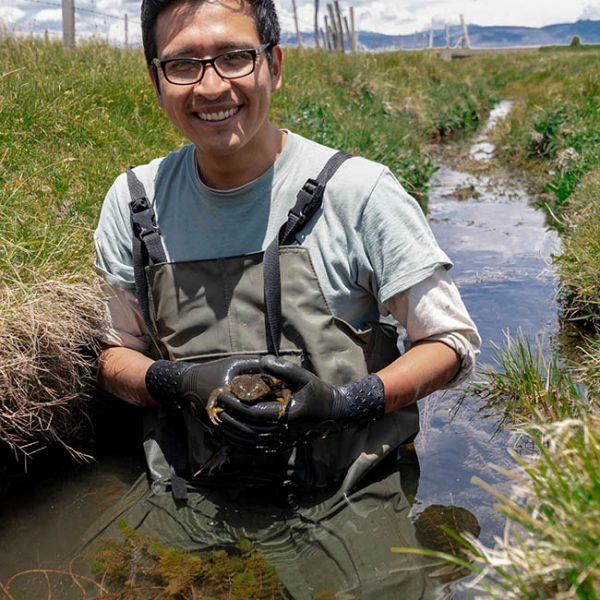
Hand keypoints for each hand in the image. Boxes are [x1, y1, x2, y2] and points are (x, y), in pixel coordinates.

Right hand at [145, 356, 283, 448]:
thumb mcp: (235, 363)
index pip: (254, 409)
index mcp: (228, 397)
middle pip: (250, 428)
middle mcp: (221, 414)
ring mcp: (217, 425)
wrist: (187, 385)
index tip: (286, 411)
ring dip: (261, 440)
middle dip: (269, 429)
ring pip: (244, 438)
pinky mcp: (216, 431)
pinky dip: (250, 444)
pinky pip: (235, 441)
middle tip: (287, 428)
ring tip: (279, 438)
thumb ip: (255, 365)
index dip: (271, 412)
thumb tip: (276, 367)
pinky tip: (264, 443)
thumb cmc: (214, 371)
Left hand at [217, 355, 386, 440]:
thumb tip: (263, 360)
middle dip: (229, 417)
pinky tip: (230, 432)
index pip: (254, 412)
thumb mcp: (303, 376)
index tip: (222, 395)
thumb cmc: (317, 392)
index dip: (236, 405)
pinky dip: (240, 440)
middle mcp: (282, 432)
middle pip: (248, 428)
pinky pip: (256, 446)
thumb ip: (283, 369)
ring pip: (249, 440)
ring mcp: (281, 441)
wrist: (331, 413)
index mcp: (286, 415)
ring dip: (231, 430)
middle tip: (213, 405)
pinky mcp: (280, 445)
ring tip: (217, 417)